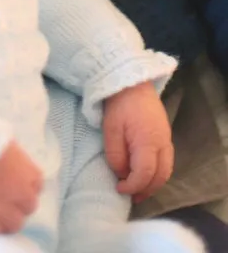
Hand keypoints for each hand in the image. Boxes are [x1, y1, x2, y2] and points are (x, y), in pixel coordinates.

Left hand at [103, 81, 173, 201]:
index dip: (133, 186)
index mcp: (147, 141)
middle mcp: (162, 143)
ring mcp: (167, 138)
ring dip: (153, 183)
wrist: (131, 80)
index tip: (119, 188)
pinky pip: (167, 161)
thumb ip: (115, 154)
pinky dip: (158, 172)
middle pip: (160, 176)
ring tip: (137, 189)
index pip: (145, 174)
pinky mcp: (166, 134)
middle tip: (130, 196)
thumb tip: (122, 174)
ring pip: (166, 170)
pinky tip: (145, 173)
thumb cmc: (118, 104)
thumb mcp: (110, 129)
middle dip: (145, 190)